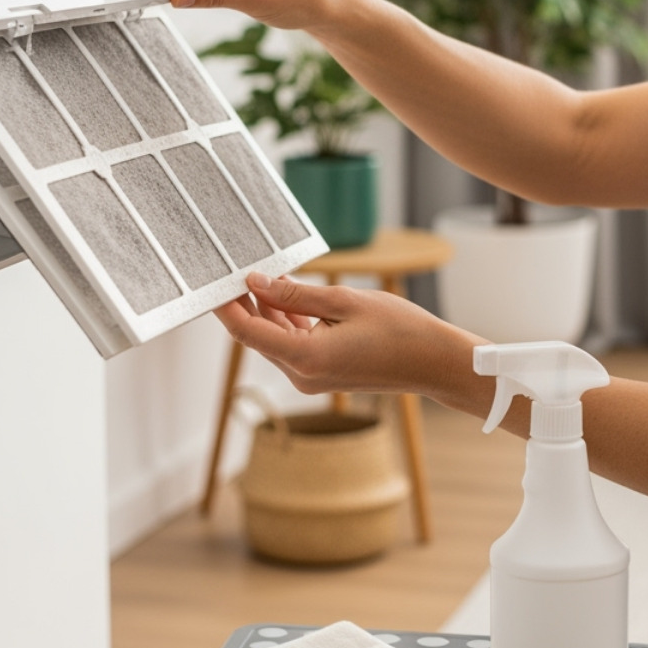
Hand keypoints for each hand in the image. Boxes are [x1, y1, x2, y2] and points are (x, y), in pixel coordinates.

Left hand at [214, 273, 483, 399]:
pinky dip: (289, 322)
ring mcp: (312, 378)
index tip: (213, 282)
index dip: (226, 306)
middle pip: (258, 336)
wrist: (434, 362)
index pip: (247, 331)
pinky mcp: (323, 374)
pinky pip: (294, 346)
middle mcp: (302, 375)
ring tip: (265, 275)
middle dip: (245, 304)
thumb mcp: (344, 301)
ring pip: (276, 340)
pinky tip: (289, 295)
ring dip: (269, 310)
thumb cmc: (399, 330)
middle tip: (236, 269)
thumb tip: (256, 283)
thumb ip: (295, 293)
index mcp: (305, 358)